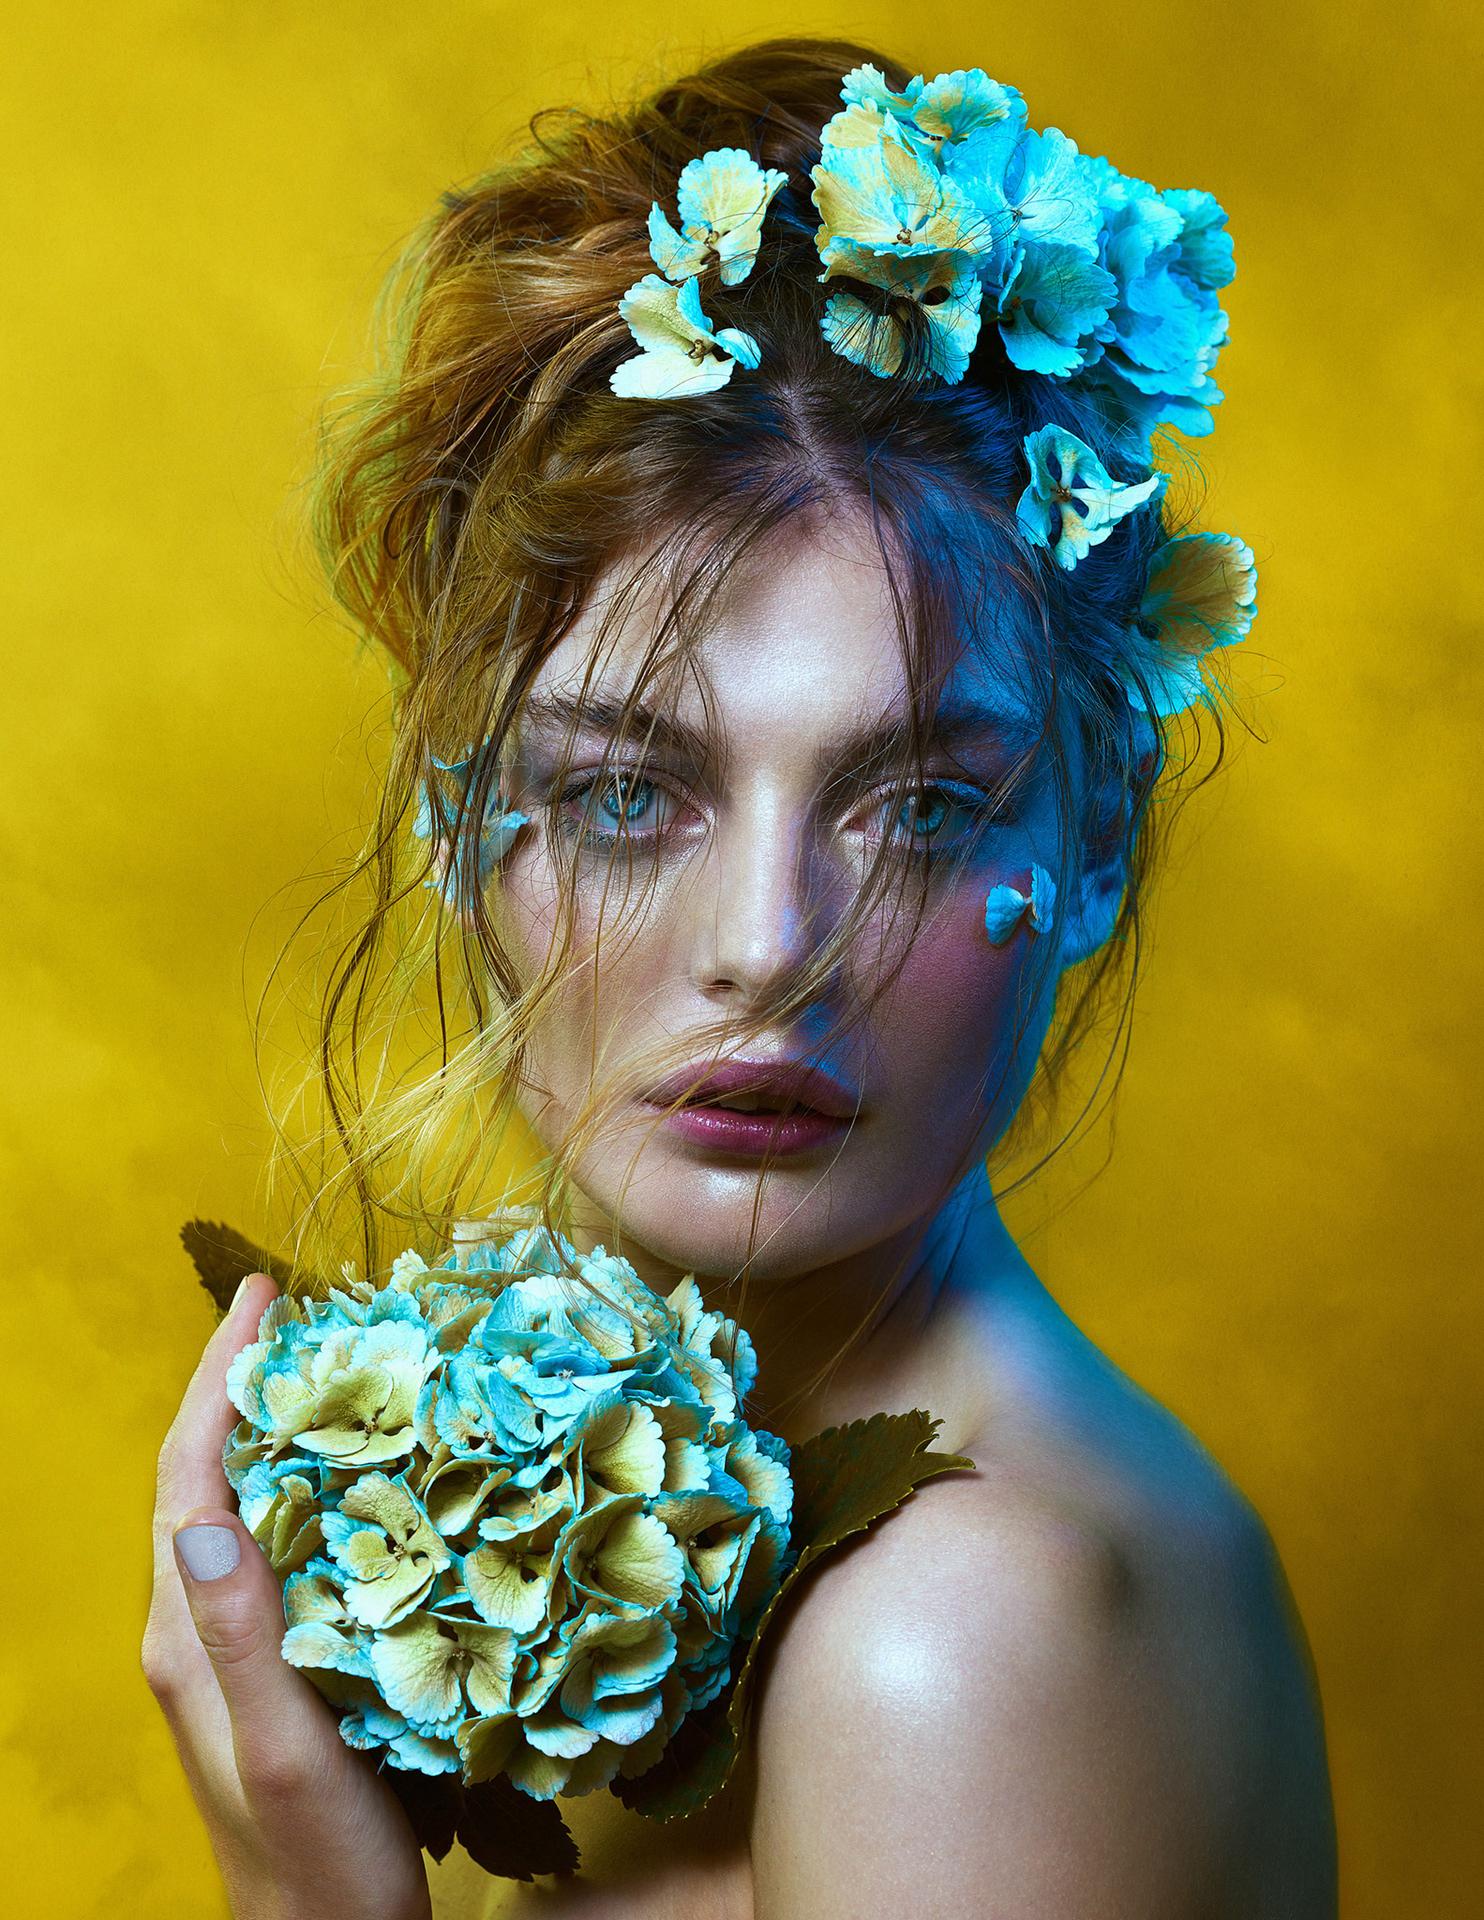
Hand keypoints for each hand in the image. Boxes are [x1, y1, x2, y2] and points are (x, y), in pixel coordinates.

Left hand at [142, 1273, 430, 1919]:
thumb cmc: (318, 1862)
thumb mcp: (286, 1747)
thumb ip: (243, 1636)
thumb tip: (206, 1518)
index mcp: (187, 1635)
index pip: (187, 1475)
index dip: (219, 1380)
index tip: (264, 1299)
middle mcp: (195, 1629)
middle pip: (204, 1475)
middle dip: (243, 1385)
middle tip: (305, 1313)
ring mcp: (228, 1648)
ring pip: (239, 1506)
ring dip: (272, 1428)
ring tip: (332, 1367)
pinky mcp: (270, 1664)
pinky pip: (276, 1544)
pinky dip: (307, 1484)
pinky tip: (358, 1473)